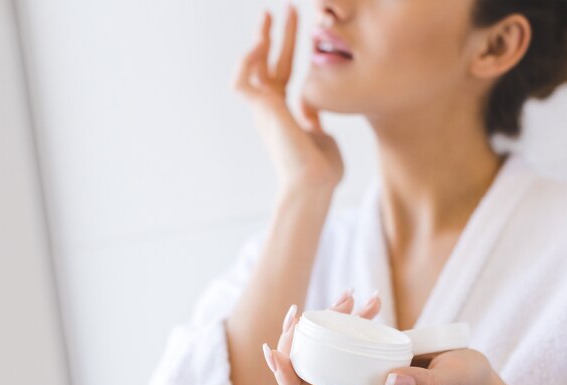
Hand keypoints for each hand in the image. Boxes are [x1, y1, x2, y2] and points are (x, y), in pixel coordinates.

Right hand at [230, 4, 344, 191]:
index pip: (283, 74)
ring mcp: (264, 111)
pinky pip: (242, 82)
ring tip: (271, 16)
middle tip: (285, 9)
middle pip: (269, 64)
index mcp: (286, 114)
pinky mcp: (261, 112)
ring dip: (261, 40)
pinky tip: (259, 43)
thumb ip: (317, 121)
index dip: (289, 49)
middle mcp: (271, 110)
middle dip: (277, 35)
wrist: (314, 184)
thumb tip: (317, 117)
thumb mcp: (323, 137)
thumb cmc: (322, 171)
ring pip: (254, 68)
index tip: (300, 26)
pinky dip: (246, 62)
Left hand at [262, 291, 496, 384]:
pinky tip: (369, 300)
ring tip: (347, 297)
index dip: (291, 383)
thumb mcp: (452, 382)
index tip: (275, 354)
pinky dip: (353, 320)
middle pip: (313, 379)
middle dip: (296, 347)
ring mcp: (367, 379)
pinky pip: (350, 343)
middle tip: (297, 313)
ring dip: (326, 325)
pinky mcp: (375, 361)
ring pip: (328, 357)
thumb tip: (387, 379)